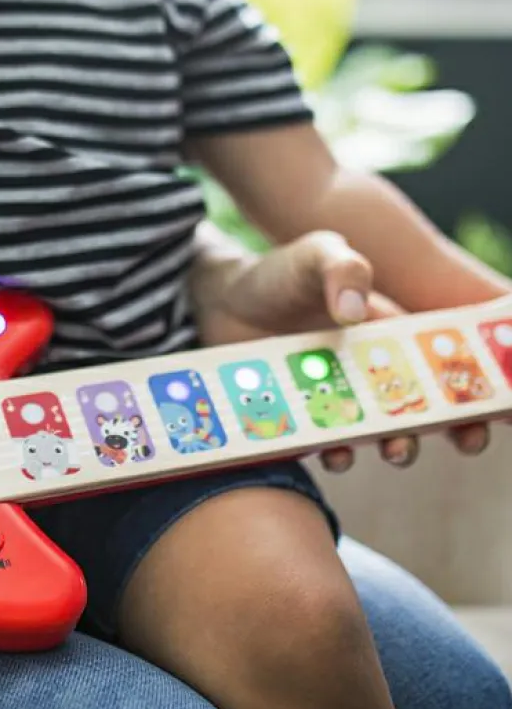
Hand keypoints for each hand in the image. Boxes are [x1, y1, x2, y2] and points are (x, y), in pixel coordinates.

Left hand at [193, 229, 491, 471]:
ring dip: (395, 444)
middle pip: (422, 403)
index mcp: (388, 331)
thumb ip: (342, 268)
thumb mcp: (315, 255)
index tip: (501, 404)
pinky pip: (325, 443)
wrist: (224, 296)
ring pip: (378, 430)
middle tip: (466, 441)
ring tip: (397, 450)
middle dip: (451, 425)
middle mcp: (369, 368)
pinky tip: (334, 453)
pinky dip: (335, 453)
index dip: (477, 382)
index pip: (445, 360)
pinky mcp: (301, 413)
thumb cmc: (282, 273)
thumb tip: (355, 311)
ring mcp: (336, 393)